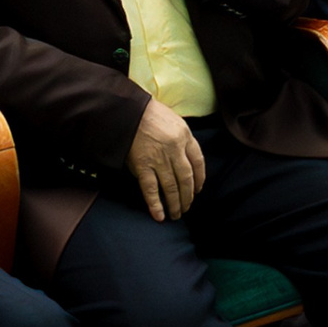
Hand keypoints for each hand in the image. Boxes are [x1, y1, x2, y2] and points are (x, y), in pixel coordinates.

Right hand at [128, 99, 206, 220]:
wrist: (127, 110)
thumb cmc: (150, 113)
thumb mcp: (173, 120)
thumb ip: (182, 138)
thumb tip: (185, 158)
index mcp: (184, 136)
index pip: (198, 161)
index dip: (200, 178)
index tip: (198, 189)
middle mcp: (174, 149)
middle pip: (186, 178)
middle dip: (188, 196)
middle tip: (186, 207)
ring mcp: (158, 159)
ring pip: (171, 187)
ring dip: (175, 204)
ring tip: (176, 214)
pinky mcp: (142, 165)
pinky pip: (151, 189)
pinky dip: (156, 204)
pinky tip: (160, 216)